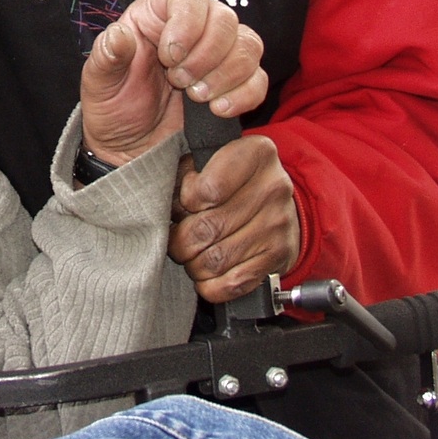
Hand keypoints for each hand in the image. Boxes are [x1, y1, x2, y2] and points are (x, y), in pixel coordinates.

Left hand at [78, 0, 266, 167]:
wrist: (129, 147)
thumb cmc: (112, 106)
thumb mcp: (98, 82)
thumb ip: (107, 55)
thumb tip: (119, 35)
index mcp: (157, 15)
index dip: (187, 22)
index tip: (170, 56)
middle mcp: (193, 28)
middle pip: (225, 18)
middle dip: (206, 55)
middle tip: (180, 82)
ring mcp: (218, 56)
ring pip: (248, 45)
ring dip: (227, 74)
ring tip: (197, 98)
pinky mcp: (234, 85)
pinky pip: (258, 79)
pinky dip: (245, 94)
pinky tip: (218, 110)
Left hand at [169, 140, 299, 302]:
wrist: (275, 203)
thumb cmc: (230, 179)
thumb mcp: (207, 159)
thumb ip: (185, 169)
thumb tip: (157, 201)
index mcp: (256, 153)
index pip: (207, 188)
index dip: (185, 200)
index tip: (184, 202)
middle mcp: (273, 186)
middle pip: (208, 228)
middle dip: (181, 240)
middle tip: (176, 238)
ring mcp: (279, 222)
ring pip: (216, 259)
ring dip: (193, 264)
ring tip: (190, 255)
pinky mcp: (280, 255)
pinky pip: (234, 283)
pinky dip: (211, 286)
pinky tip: (206, 275)